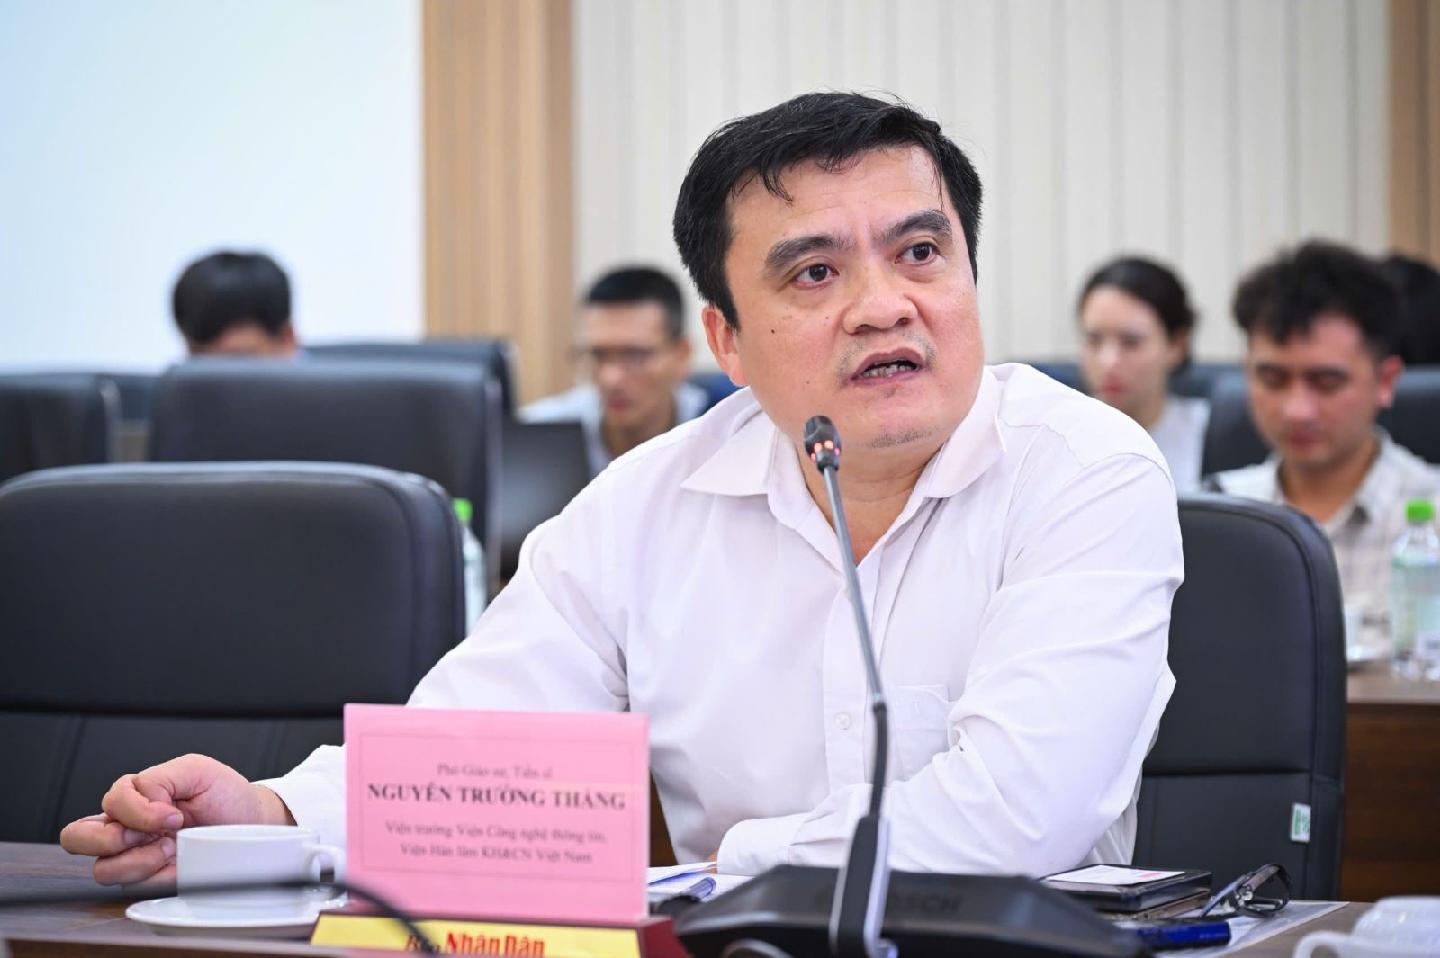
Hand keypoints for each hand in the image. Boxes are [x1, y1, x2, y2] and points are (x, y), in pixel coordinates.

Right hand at [58, 753, 293, 885]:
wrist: (251, 823)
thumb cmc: (224, 795)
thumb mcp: (194, 770)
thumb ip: (158, 778)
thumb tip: (142, 802)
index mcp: (134, 798)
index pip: (105, 805)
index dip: (133, 810)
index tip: (172, 812)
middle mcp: (126, 828)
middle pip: (77, 839)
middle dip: (110, 839)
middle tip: (148, 835)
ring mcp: (135, 856)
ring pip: (103, 870)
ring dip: (139, 860)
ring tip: (171, 848)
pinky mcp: (150, 880)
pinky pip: (134, 887)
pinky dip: (155, 876)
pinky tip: (176, 862)